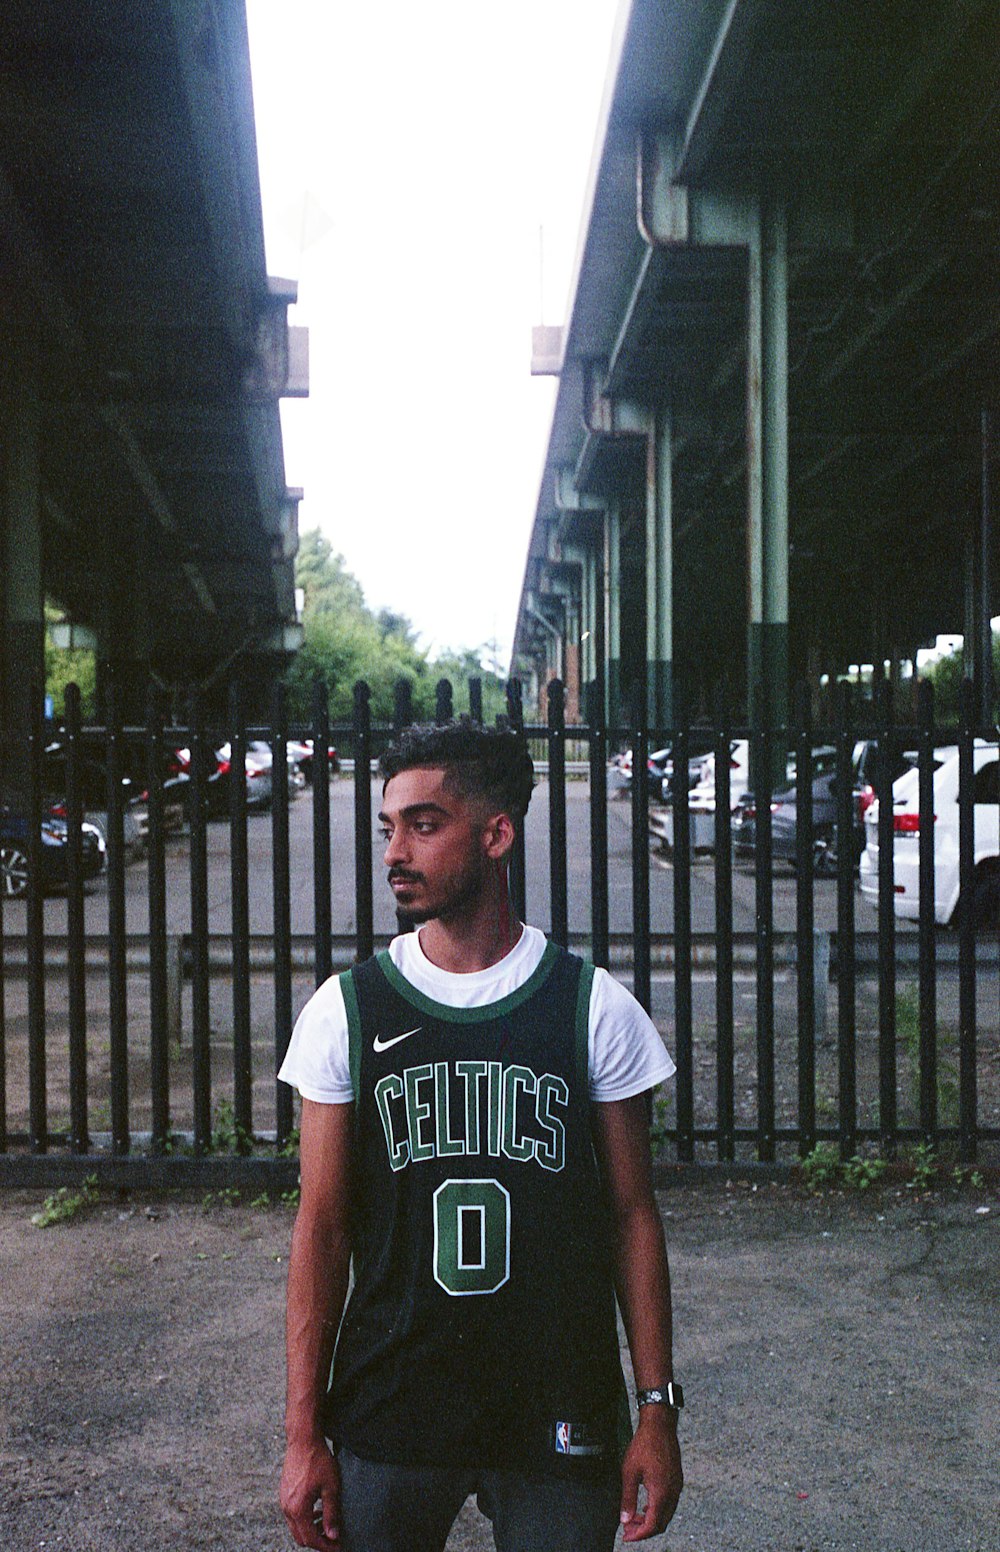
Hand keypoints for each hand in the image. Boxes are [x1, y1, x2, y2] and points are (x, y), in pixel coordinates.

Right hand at [280, 1437, 341, 1549]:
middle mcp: (287, 1508)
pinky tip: (318, 1510)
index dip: (326, 1546)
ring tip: (327, 1524)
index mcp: (298, 1509)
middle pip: (300, 1537)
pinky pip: (293, 1515)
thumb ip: (331, 1514)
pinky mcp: (284, 1493)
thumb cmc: (318, 1460)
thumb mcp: (331, 1487)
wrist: (303, 1438)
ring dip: (311, 1530)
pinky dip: (305, 1519)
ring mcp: (283, 1500)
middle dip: (317, 1541)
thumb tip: (333, 1536)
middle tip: (333, 1539)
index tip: (338, 1547)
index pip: (311, 1539)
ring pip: (296, 1527)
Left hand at [619, 1409, 682, 1541]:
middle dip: (644, 1530)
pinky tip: (645, 1505)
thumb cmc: (644, 1445)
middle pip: (661, 1523)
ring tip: (634, 1517)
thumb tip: (625, 1519)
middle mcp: (673, 1492)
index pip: (652, 1525)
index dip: (639, 1535)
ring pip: (666, 1514)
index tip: (627, 1536)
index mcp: (661, 1493)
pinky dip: (657, 1509)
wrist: (660, 1425)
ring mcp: (677, 1486)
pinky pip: (669, 1503)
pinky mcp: (677, 1480)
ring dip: (651, 1520)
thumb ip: (627, 1498)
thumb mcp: (629, 1472)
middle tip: (628, 1528)